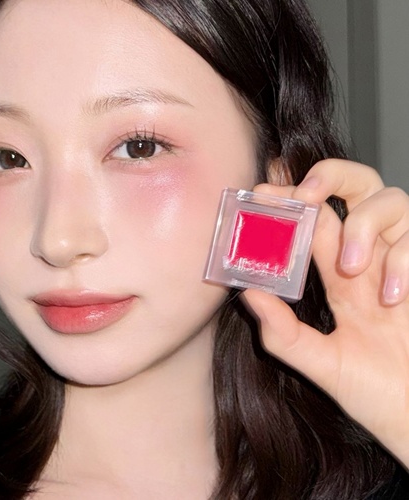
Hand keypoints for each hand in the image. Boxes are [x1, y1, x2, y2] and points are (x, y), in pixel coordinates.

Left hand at [242, 159, 408, 466]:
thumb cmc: (375, 393)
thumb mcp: (322, 363)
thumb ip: (284, 333)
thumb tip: (248, 295)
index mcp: (340, 278)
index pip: (313, 221)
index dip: (291, 202)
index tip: (262, 193)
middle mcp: (371, 261)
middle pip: (355, 187)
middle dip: (329, 177)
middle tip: (305, 196)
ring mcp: (401, 263)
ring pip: (390, 201)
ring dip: (363, 226)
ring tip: (351, 266)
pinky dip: (402, 260)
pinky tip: (393, 297)